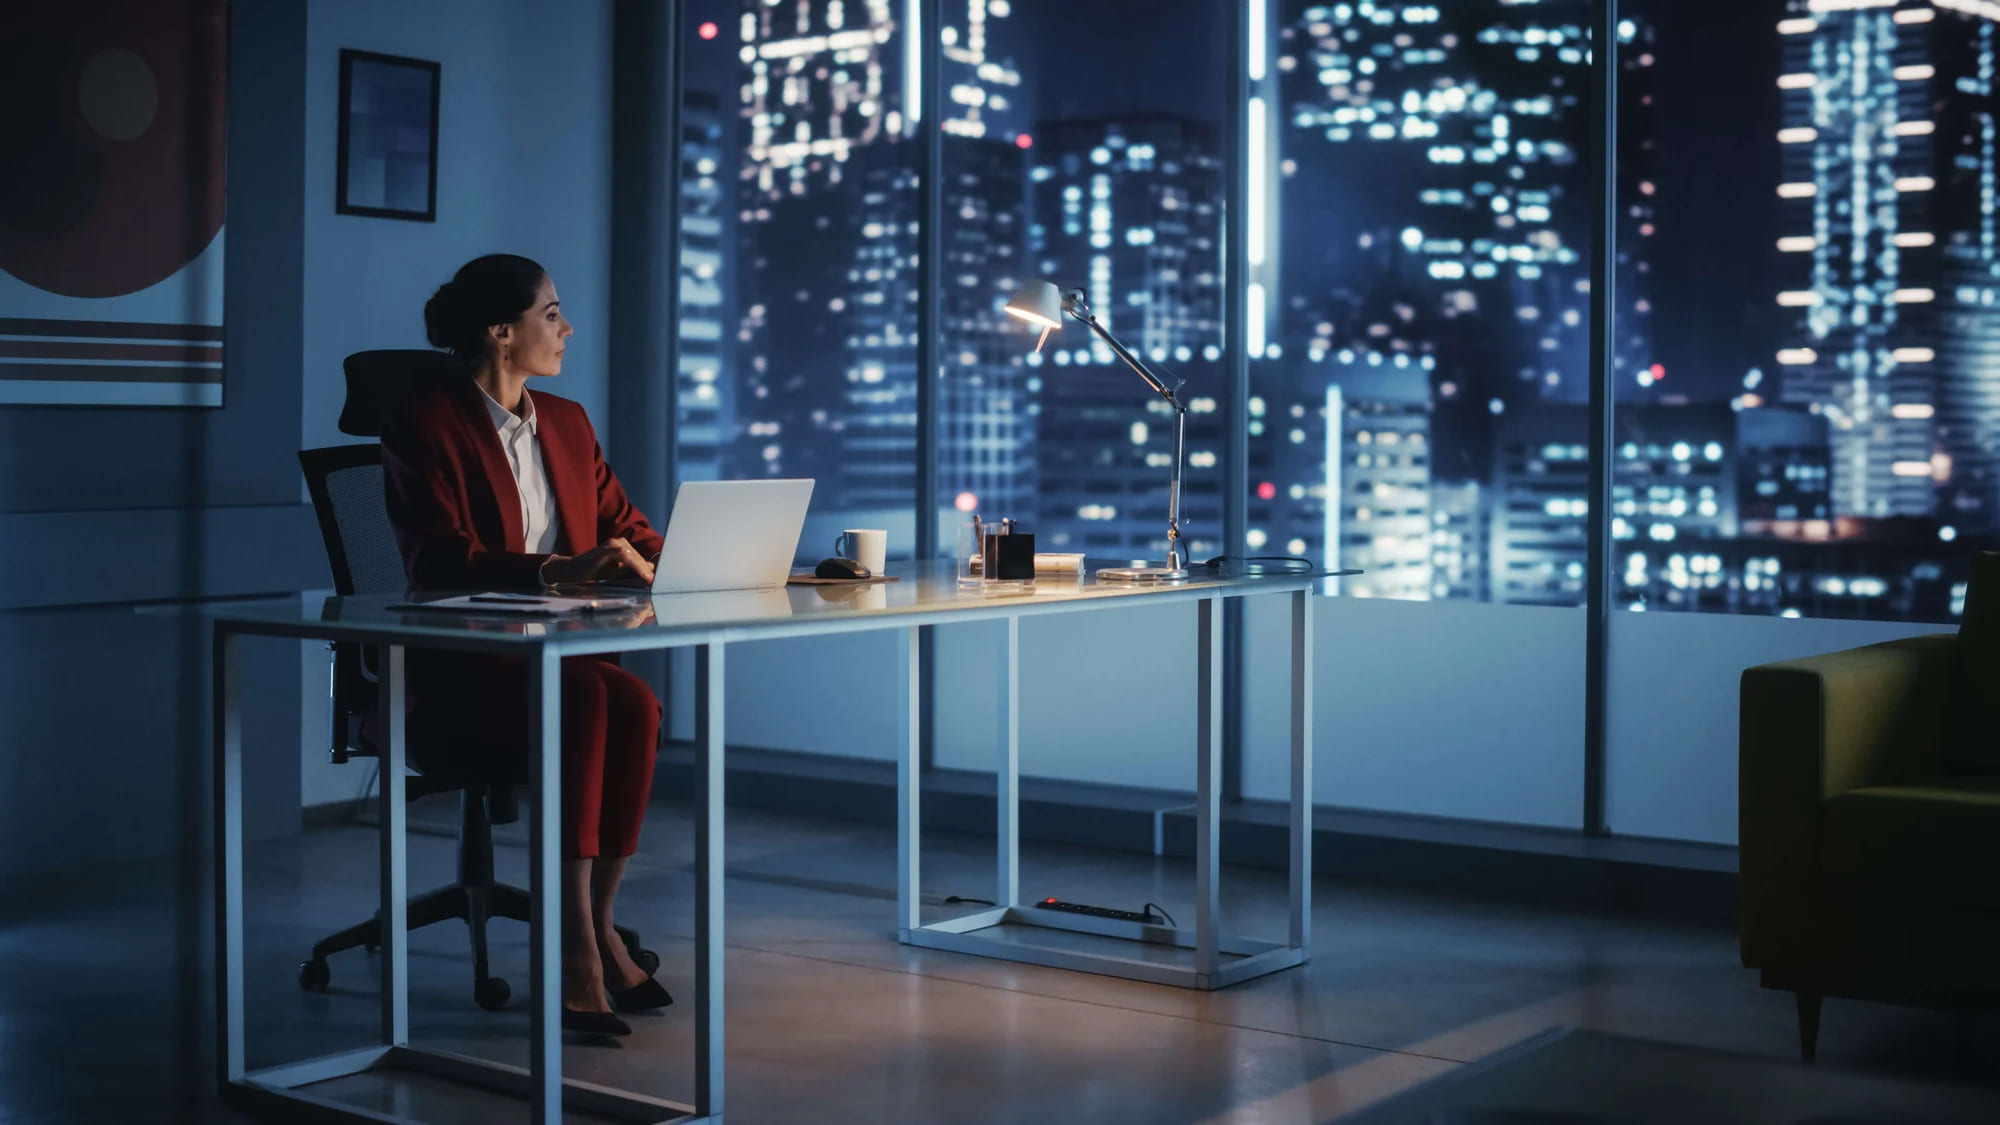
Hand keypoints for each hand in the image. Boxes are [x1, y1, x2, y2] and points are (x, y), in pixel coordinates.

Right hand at [540, 537, 655, 585]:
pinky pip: (626, 556)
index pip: (642, 559)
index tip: (664, 580)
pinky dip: (636, 566)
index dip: (652, 570)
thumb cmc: (594, 572)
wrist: (571, 571)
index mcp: (624, 547)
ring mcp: (613, 544)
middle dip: (650, 571)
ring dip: (645, 570)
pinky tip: (644, 576)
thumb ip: (633, 571)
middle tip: (661, 584)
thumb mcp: (617, 573)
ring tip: (653, 582)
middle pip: (641, 558)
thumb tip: (651, 570)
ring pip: (635, 557)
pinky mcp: (607, 549)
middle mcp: (620, 543)